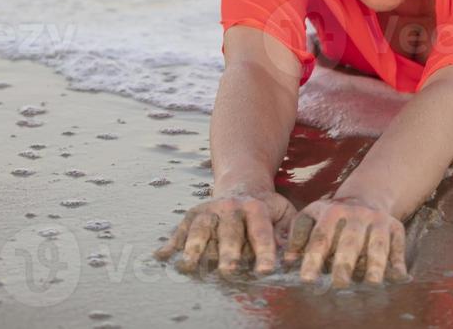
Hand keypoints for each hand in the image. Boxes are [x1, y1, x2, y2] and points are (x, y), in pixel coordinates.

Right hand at [153, 185, 295, 276]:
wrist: (242, 181)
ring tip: (188, 265)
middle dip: (228, 251)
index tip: (266, 270)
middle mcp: (231, 207)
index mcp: (256, 207)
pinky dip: (170, 243)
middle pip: (229, 231)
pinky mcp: (193, 214)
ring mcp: (210, 210)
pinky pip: (180, 229)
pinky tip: (161, 256)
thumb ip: (289, 232)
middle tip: (228, 270)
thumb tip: (292, 256)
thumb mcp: (284, 212)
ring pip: (201, 228)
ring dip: (194, 247)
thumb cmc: (267, 207)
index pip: (261, 230)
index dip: (264, 250)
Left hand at [284, 196, 408, 285]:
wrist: (367, 195)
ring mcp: (378, 220)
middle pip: (350, 242)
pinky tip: (398, 276)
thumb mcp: (313, 215)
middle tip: (339, 284)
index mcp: (332, 211)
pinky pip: (398, 246)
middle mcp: (357, 214)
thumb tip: (288, 262)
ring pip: (377, 244)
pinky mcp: (396, 227)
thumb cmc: (333, 215)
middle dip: (345, 263)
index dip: (313, 258)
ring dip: (375, 263)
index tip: (307, 279)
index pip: (321, 237)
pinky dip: (398, 262)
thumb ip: (299, 235)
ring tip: (371, 283)